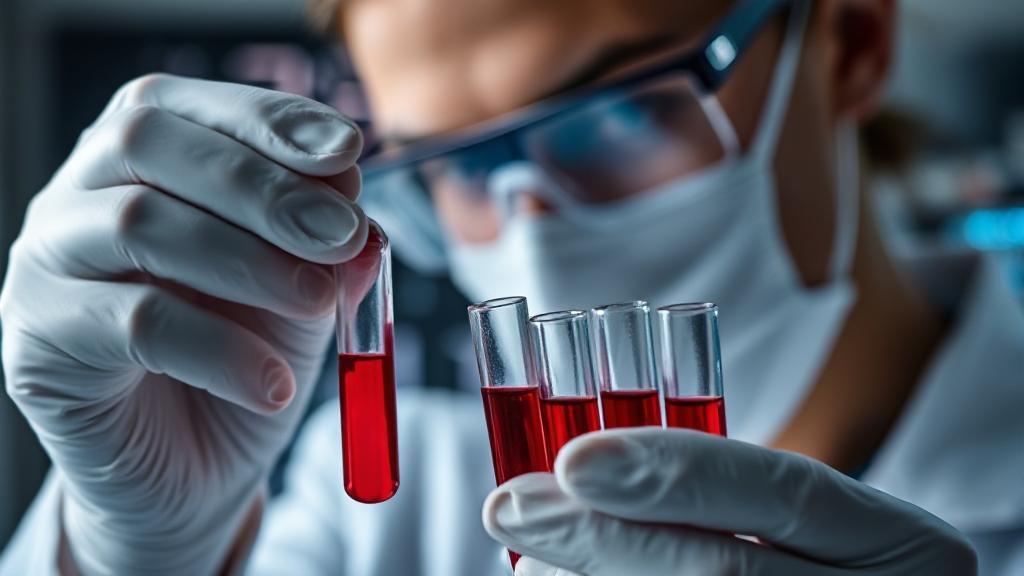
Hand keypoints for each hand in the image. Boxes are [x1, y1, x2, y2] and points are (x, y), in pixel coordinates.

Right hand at [1, 74, 365, 574]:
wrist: (193, 469)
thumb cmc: (246, 356)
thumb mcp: (306, 293)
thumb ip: (327, 247)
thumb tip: (356, 201)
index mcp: (146, 158)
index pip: (194, 104)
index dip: (271, 120)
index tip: (348, 151)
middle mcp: (81, 193)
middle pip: (149, 142)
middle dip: (261, 185)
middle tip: (341, 236)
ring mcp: (47, 262)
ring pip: (135, 224)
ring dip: (248, 261)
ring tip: (318, 305)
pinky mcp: (38, 342)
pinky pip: (132, 324)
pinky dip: (221, 351)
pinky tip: (274, 385)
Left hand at [483, 428, 976, 574]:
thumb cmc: (811, 567)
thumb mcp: (800, 523)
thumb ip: (718, 492)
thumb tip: (577, 466)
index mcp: (904, 545)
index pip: (790, 492)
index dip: (679, 471)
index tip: (574, 458)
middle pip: (727, 570)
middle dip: (605, 537)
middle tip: (513, 506)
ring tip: (531, 558)